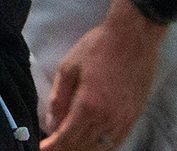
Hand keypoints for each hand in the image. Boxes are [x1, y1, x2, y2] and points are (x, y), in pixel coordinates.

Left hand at [41, 0, 166, 150]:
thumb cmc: (97, 47)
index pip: (66, 138)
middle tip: (52, 144)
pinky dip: (102, 146)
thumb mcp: (68, 68)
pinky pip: (116, 142)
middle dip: (64, 148)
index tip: (42, 148)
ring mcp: (123, 120)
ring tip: (69, 144)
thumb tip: (51, 124)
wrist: (132, 37)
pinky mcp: (134, 117)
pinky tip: (92, 142)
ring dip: (82, 148)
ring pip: (100, 148)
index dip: (52, 146)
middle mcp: (107, 119)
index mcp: (87, 107)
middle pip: (82, 146)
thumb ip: (58, 99)